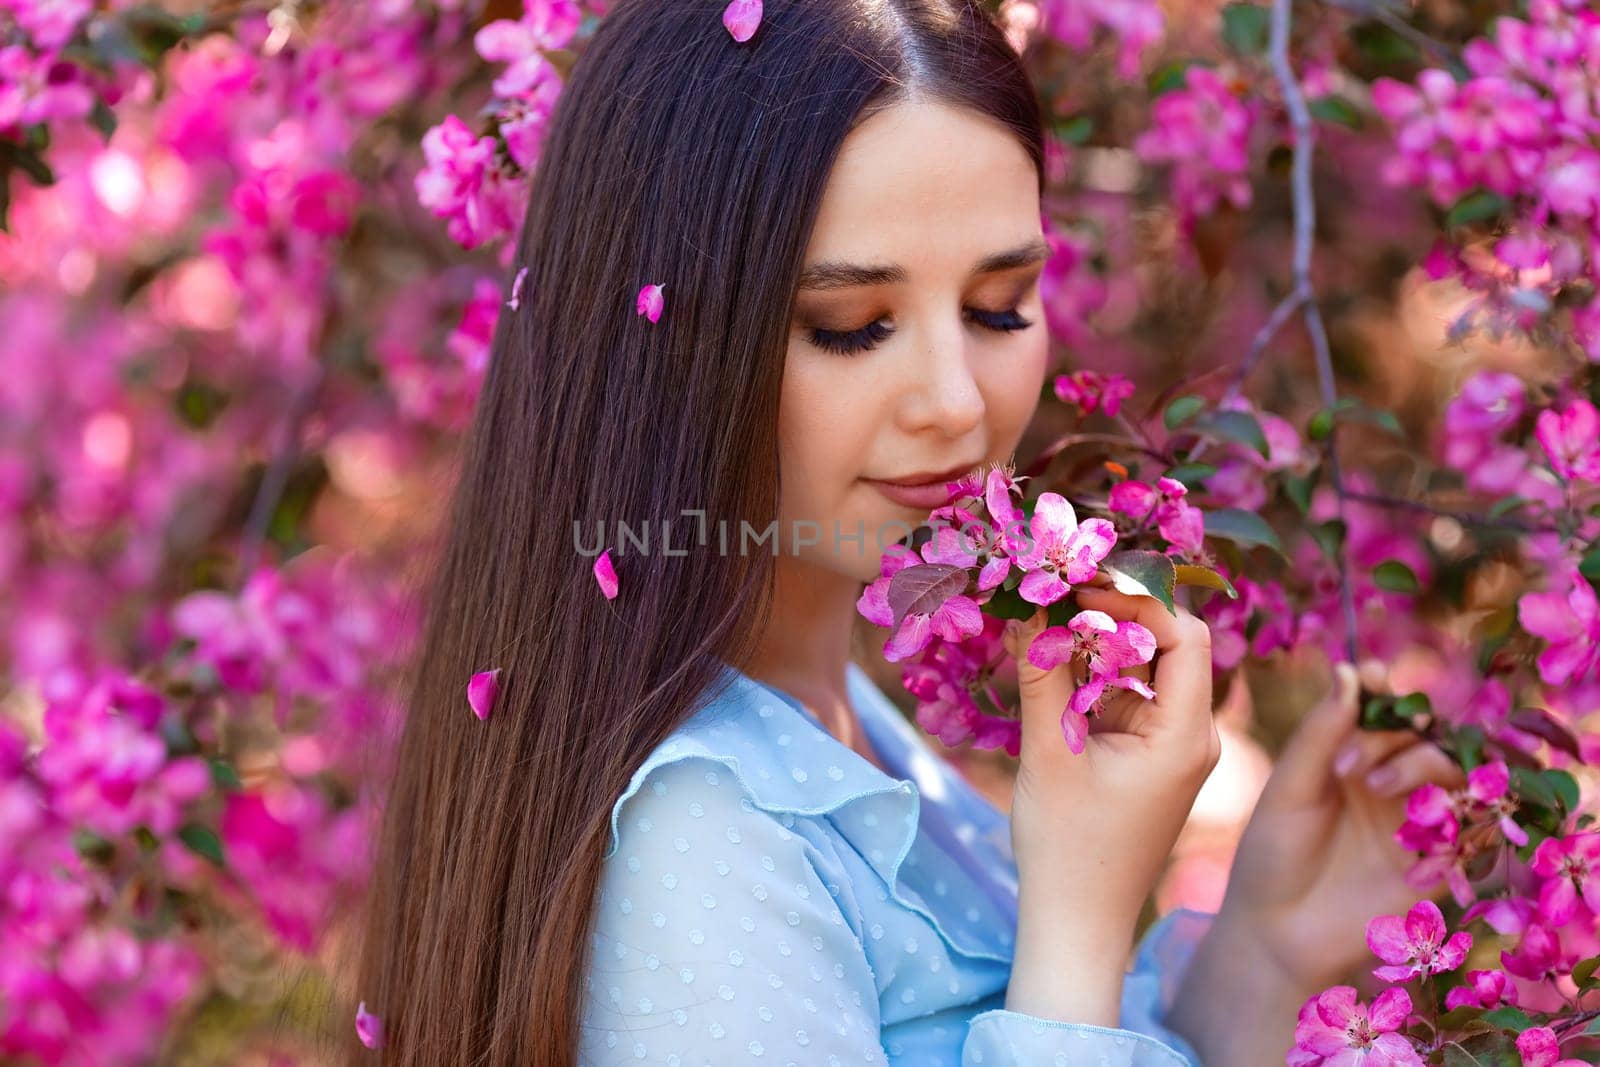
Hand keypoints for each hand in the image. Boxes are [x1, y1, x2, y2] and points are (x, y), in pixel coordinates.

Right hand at [999, 587, 1219, 1026]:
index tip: (1078, 583)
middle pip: (1169, 643)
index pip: (1182, 635)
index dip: (1136, 598)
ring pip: (1145, 665)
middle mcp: (1193, 733)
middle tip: (1056, 588)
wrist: (1077, 922)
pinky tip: (1050, 660)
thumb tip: (1026, 605)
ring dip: (1099, 640)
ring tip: (1045, 616)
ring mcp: (1173, 745)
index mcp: (1185, 735)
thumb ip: (1041, 676)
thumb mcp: (1048, 755)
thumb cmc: (1067, 849)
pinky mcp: (1150, 756)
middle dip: (1114, 611)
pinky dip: (1093, 673)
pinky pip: (1129, 694)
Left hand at [1219, 662, 1467, 993]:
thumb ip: (1321, 733)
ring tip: (1371, 786)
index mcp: (1349, 757)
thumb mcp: (1289, 789)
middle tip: (1345, 762)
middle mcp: (1388, 781)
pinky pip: (1470, 823)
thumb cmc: (1272, 856)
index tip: (1373, 676)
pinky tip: (1416, 816)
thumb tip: (1350, 668)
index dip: (1384, 687)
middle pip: (1422, 730)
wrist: (1278, 931)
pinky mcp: (1438, 861)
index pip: (1383, 708)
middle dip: (1392, 731)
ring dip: (1420, 762)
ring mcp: (1416, 818)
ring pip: (1451, 768)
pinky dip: (1453, 808)